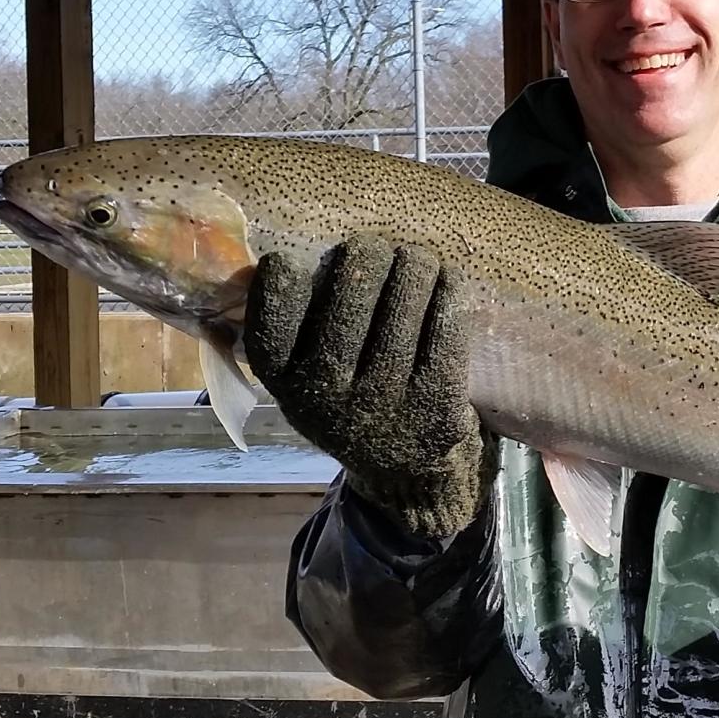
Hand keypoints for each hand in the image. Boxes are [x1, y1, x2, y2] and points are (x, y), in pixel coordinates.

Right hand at [244, 235, 494, 537]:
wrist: (406, 470)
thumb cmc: (352, 403)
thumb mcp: (307, 385)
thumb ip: (295, 337)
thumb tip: (282, 262)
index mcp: (290, 387)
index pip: (271, 324)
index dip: (276, 282)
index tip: (288, 261)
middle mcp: (330, 392)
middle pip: (349, 296)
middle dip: (365, 256)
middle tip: (373, 248)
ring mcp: (385, 396)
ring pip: (403, 299)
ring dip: (412, 264)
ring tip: (414, 258)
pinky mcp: (436, 396)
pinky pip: (445, 322)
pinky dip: (447, 289)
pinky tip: (445, 277)